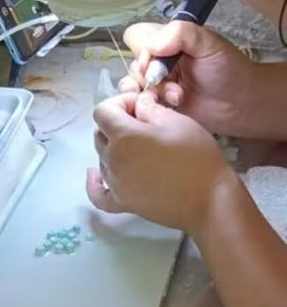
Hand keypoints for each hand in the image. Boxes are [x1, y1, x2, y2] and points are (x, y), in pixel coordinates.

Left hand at [88, 90, 236, 232]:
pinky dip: (94, 183)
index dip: (119, 103)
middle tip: (144, 125)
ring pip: (101, 158)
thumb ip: (149, 108)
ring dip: (113, 148)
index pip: (102, 111)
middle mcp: (112, 159)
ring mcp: (115, 183)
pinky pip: (98, 193)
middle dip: (116, 123)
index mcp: (123, 136)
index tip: (140, 106)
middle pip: (100, 134)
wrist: (211, 200)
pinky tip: (94, 174)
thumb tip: (137, 104)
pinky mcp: (123, 203)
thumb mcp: (177, 121)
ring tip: (140, 148)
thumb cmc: (197, 157)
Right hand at [119, 21, 268, 137]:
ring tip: (176, 98)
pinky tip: (170, 106)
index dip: (142, 49)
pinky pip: (137, 104)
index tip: (158, 60)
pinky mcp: (157, 105)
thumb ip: (180, 33)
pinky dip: (148, 106)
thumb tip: (151, 47)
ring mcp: (156, 84)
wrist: (242, 104)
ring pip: (132, 85)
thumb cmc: (229, 69)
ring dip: (152, 92)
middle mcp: (157, 61)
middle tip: (173, 83)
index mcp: (167, 41)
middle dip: (150, 75)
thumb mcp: (209, 42)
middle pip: (132, 63)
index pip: (136, 37)